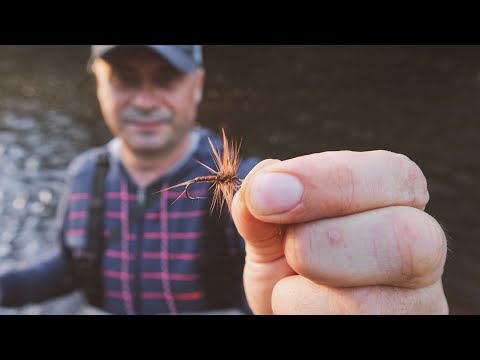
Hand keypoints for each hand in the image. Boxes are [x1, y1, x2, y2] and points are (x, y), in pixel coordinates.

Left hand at [231, 151, 447, 314]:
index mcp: (396, 200)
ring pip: (366, 304)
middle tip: (287, 248)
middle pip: (404, 240)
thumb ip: (261, 203)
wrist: (293, 312)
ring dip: (299, 295)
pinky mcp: (404, 328)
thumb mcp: (269, 228)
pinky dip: (300, 317)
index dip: (325, 181)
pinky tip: (303, 310)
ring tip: (289, 289)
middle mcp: (421, 250)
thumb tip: (260, 187)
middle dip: (325, 242)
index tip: (265, 195)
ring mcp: (417, 303)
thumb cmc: (289, 265)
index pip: (392, 174)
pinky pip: (343, 328)